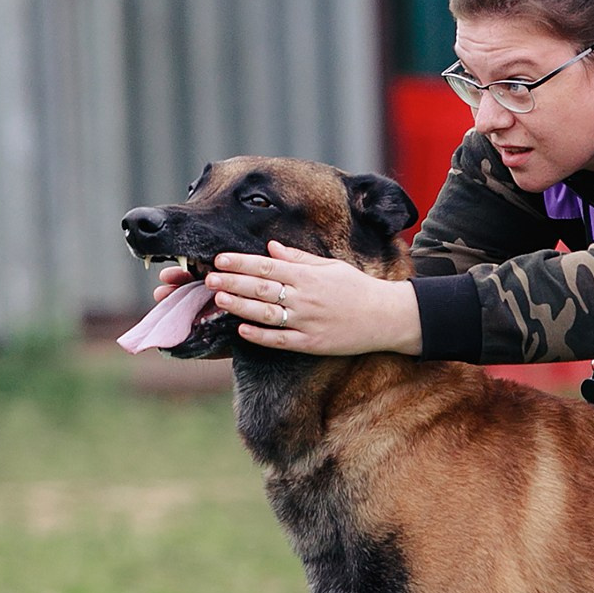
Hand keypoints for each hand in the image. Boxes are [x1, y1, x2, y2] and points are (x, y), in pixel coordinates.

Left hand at [206, 243, 423, 355]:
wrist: (386, 317)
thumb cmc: (357, 288)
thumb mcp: (330, 266)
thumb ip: (298, 258)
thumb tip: (270, 248)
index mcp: (309, 276)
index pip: (267, 266)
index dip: (241, 262)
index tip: (219, 259)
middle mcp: (305, 297)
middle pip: (261, 288)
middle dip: (232, 282)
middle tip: (207, 278)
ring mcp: (307, 322)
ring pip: (266, 313)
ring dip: (241, 306)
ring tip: (219, 299)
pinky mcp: (311, 344)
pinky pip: (280, 340)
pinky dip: (260, 336)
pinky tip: (241, 330)